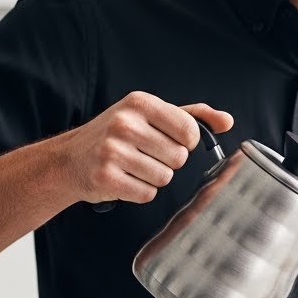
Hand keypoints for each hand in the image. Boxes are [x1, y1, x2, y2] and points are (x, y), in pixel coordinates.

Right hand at [62, 92, 233, 205]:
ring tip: (132, 167)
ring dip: (153, 178)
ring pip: (164, 178)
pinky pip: (147, 194)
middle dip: (167, 161)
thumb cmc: (118, 136)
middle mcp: (125, 123)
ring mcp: (113, 151)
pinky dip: (139, 192)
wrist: (70, 160)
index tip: (169, 141)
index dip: (186, 143)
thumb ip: (193, 116)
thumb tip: (228, 121)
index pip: (189, 131)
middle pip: (179, 158)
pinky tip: (123, 179)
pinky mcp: (106, 177)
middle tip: (144, 155)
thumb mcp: (152, 115)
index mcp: (139, 103)